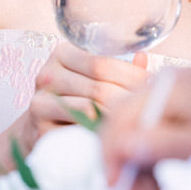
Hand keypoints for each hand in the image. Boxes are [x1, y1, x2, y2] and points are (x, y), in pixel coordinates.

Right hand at [3, 40, 149, 159]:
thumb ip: (117, 70)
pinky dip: (101, 132)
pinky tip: (116, 135)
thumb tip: (143, 59)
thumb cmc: (73, 100)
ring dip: (117, 117)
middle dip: (130, 99)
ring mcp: (40, 101)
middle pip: (99, 86)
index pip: (103, 62)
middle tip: (150, 109)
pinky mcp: (39, 127)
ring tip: (137, 122)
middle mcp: (46, 73)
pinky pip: (78, 129)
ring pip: (90, 107)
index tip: (153, 88)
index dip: (133, 76)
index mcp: (61, 54)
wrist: (37, 130)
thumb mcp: (92, 79)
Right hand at [101, 68, 190, 189]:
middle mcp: (167, 90)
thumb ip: (167, 144)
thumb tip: (122, 147)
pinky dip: (151, 178)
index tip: (116, 188)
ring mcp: (172, 106)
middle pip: (125, 130)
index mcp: (173, 84)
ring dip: (137, 181)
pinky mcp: (179, 125)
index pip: (123, 114)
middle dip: (125, 172)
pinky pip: (152, 152)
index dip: (112, 151)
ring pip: (136, 146)